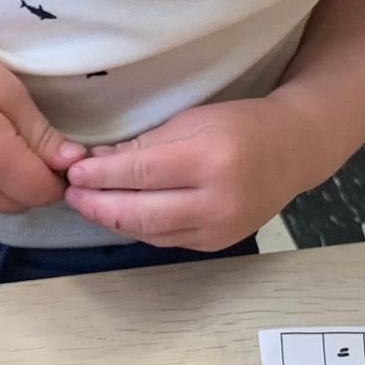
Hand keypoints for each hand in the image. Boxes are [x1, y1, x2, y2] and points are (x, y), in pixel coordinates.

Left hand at [63, 97, 304, 249]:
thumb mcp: (193, 120)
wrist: (293, 152)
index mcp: (210, 161)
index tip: (75, 173)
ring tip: (87, 206)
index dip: (102, 177)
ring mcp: (218, 229)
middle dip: (99, 206)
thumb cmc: (241, 125)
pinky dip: (139, 228)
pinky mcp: (216, 244)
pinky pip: (166, 240)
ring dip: (113, 221)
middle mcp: (216, 202)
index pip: (141, 175)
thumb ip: (146, 145)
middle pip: (142, 213)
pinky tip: (119, 215)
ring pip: (150, 233)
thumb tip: (97, 162)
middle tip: (71, 195)